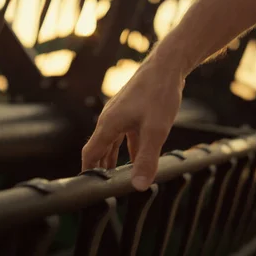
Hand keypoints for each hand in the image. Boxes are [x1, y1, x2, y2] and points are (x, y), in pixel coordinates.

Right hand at [81, 58, 184, 190]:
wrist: (167, 66)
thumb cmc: (159, 93)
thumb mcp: (155, 130)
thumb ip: (146, 159)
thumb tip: (138, 185)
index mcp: (108, 124)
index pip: (90, 153)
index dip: (88, 172)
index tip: (88, 189)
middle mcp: (109, 119)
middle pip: (98, 149)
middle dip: (100, 169)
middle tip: (103, 188)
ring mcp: (120, 114)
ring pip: (111, 143)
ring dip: (113, 160)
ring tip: (116, 179)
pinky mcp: (131, 111)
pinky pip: (124, 135)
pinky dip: (127, 150)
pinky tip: (137, 161)